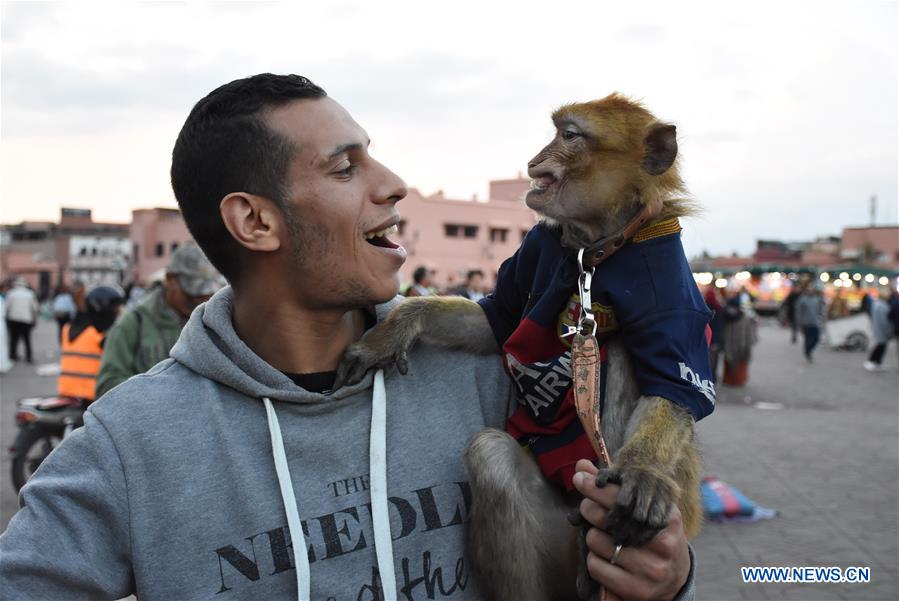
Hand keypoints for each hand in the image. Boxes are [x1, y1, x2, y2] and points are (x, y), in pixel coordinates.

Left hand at [572, 459, 690, 600]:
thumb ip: (613, 488)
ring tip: (604, 539)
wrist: (675, 579)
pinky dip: (594, 560)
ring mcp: (650, 568)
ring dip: (593, 537)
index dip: (597, 487)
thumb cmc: (653, 537)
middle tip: (589, 509)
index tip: (580, 478)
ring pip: (598, 541)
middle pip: (607, 517)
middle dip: (590, 509)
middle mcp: (662, 543)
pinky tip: (606, 559)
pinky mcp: (637, 589)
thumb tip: (581, 466)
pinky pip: (596, 566)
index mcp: (667, 518)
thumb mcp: (644, 510)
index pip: (624, 498)